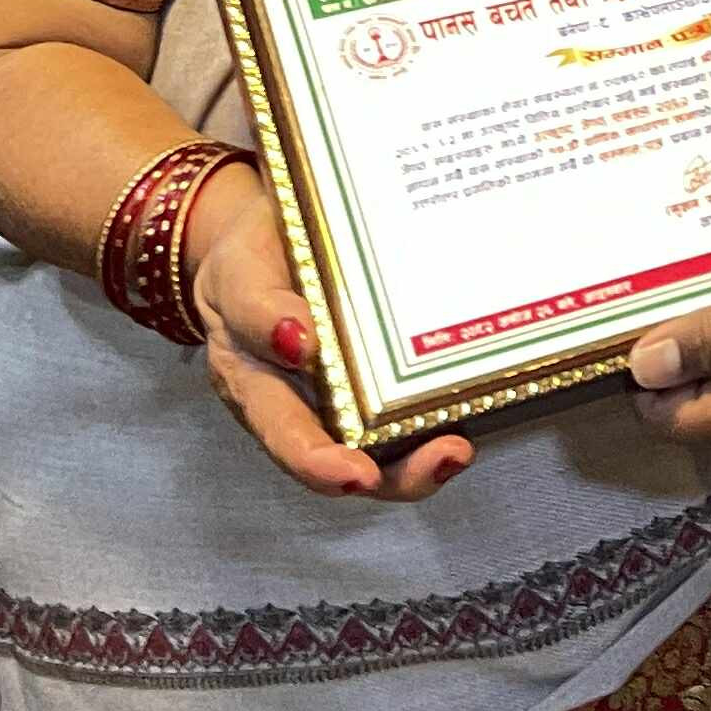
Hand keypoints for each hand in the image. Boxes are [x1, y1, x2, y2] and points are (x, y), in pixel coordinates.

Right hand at [185, 172, 472, 501]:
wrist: (272, 236)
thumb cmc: (247, 265)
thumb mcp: (237, 275)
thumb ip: (256, 309)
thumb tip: (296, 340)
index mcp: (262, 388)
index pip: (288, 437)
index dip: (320, 464)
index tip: (355, 474)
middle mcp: (310, 404)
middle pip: (354, 461)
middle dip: (402, 474)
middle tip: (444, 456)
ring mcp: (352, 393)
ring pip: (391, 446)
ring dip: (429, 453)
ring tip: (460, 447)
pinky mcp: (387, 368)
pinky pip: (415, 398)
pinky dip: (446, 406)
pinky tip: (474, 395)